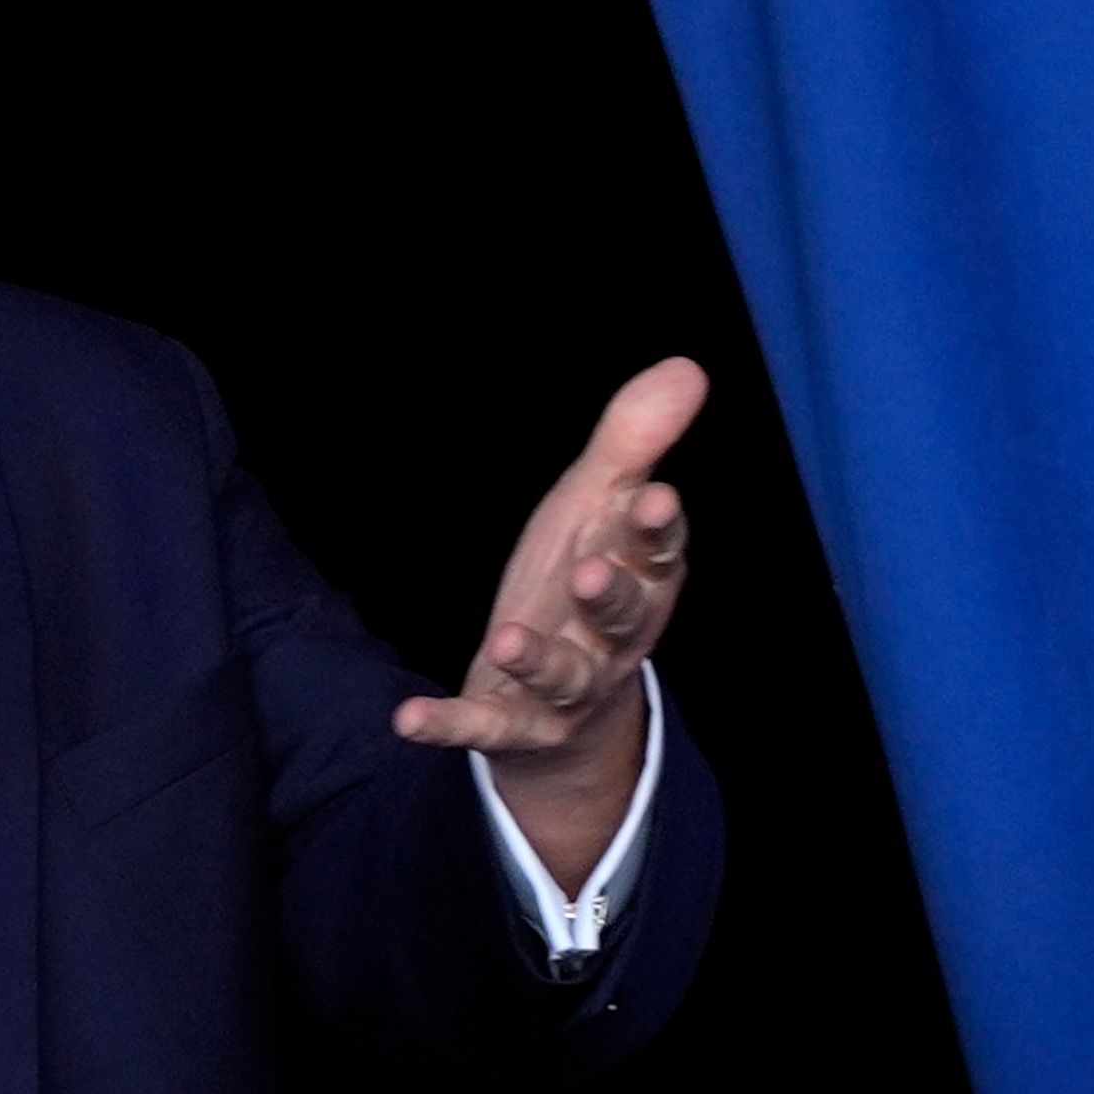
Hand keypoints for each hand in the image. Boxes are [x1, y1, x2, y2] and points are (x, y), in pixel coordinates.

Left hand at [393, 357, 703, 886]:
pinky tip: (407, 718)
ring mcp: (564, 689)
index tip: (655, 499)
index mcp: (641, 579)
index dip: (656, 529)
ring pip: (562, 679)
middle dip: (610, 598)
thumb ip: (632, 443)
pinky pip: (481, 726)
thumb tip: (686, 367)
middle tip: (591, 571)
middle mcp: (612, 639)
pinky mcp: (512, 723)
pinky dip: (447, 724)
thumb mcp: (597, 505)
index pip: (658, 552)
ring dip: (538, 660)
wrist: (561, 696)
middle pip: (622, 620)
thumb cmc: (583, 578)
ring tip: (508, 639)